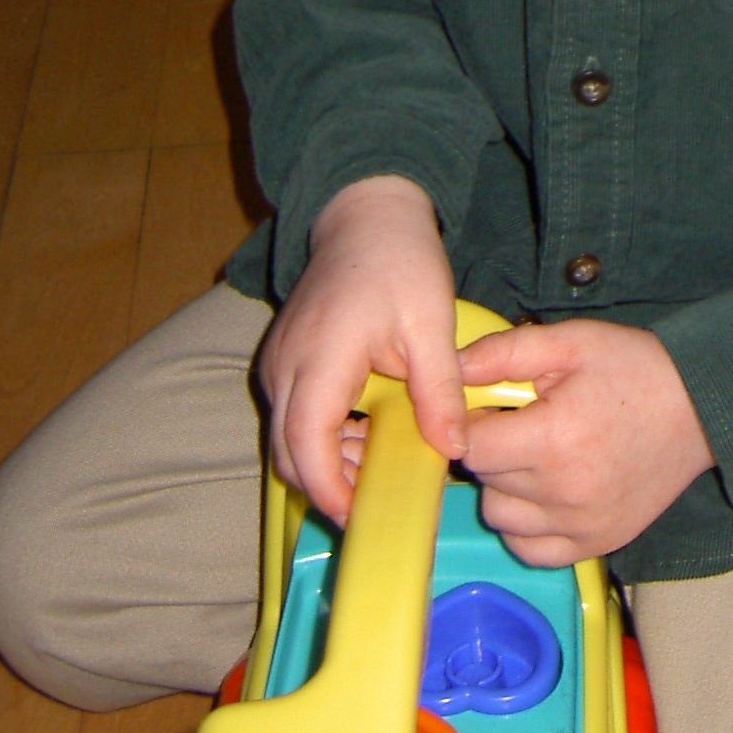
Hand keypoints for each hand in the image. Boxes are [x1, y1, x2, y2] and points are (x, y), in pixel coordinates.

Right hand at [258, 176, 465, 523]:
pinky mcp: (285, 361)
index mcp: (320, 358)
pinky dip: (323, 437)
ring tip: (383, 460)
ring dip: (327, 461)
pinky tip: (368, 431)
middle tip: (382, 496)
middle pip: (289, 452)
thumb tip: (453, 450)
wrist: (367, 217)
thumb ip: (439, 390)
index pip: (306, 444)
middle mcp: (286, 366)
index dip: (329, 489)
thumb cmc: (400, 263)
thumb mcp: (431, 324)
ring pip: (288, 438)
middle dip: (329, 484)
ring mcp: (280, 363)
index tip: (362, 515)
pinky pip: (293, 416)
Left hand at [459, 322, 713, 564]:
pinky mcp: (599, 543)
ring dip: (506, 488)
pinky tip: (546, 494)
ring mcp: (582, 525)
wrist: (702, 405)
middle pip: (485, 480)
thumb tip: (449, 369)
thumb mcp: (569, 341)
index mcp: (553, 438)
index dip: (473, 420)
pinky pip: (533, 550)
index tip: (494, 406)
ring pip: (502, 518)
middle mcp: (563, 492)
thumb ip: (503, 353)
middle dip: (492, 449)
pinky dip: (528, 526)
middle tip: (521, 423)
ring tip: (536, 457)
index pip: (471, 445)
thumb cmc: (634, 367)